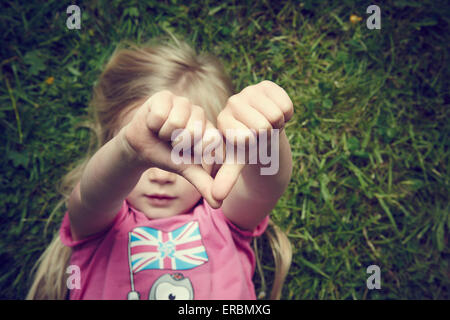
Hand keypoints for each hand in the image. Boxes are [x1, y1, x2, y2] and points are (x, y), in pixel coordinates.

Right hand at [121, 90, 220, 207]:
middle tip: (171, 142)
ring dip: (164, 134)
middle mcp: (199, 113)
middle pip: (191, 132)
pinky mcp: (165, 95)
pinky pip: (160, 113)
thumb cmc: (167, 156)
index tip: (183, 152)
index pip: (209, 141)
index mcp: (209, 129)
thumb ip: (204, 184)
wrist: (141, 147)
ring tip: (163, 132)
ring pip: (175, 123)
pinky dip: (153, 123)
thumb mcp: (186, 170)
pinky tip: (153, 123)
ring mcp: (183, 102)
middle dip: (176, 143)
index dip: (192, 150)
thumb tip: (218, 204)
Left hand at [212, 80, 293, 201]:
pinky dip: (286, 114)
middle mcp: (232, 102)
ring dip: (278, 124)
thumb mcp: (237, 163)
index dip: (257, 144)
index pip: (249, 137)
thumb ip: (226, 178)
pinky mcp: (266, 85)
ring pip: (276, 114)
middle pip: (265, 125)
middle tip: (261, 133)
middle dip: (269, 134)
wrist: (262, 130)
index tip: (251, 142)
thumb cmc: (248, 147)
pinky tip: (274, 112)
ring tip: (267, 123)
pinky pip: (286, 104)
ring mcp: (249, 90)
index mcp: (223, 121)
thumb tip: (216, 198)